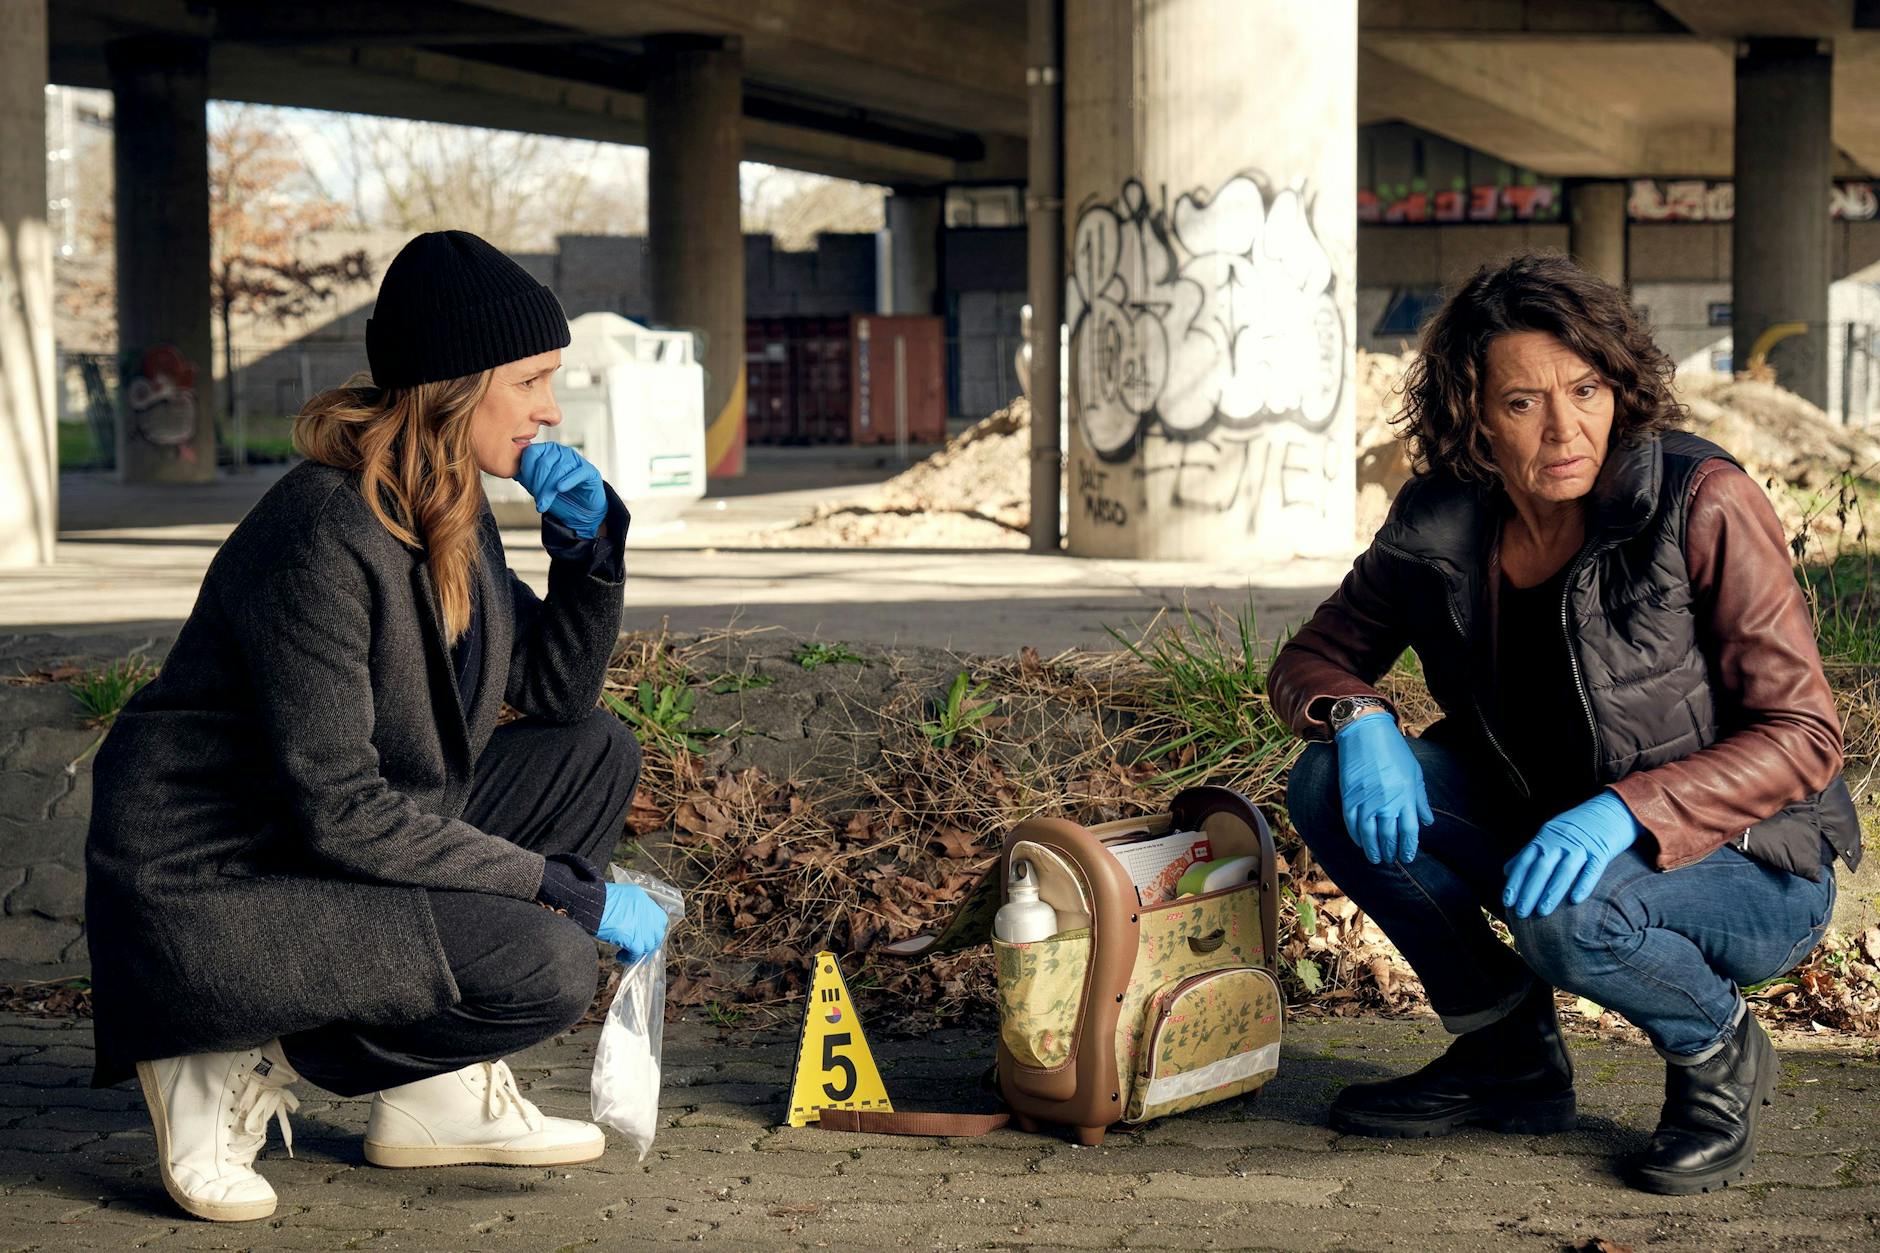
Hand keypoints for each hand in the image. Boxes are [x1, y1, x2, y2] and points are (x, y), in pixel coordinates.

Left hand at [517, 443, 606, 538]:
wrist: (580, 511)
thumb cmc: (558, 496)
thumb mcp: (537, 487)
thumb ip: (525, 478)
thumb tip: (512, 472)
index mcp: (546, 451)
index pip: (531, 452)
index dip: (527, 470)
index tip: (527, 486)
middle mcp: (561, 452)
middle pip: (544, 462)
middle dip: (538, 483)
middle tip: (537, 499)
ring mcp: (576, 460)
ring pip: (559, 470)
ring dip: (549, 489)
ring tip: (544, 503)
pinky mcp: (589, 471)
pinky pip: (577, 473)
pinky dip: (567, 481)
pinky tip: (560, 489)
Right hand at [599, 883, 668, 963]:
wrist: (591, 905)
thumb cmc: (598, 900)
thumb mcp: (620, 896)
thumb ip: (630, 906)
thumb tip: (631, 920)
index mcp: (642, 899)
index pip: (659, 918)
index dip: (653, 929)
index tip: (645, 934)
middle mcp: (647, 912)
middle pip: (657, 933)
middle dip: (648, 942)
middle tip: (638, 946)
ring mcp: (642, 926)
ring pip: (649, 945)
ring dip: (638, 951)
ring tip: (627, 952)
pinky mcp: (635, 939)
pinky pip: (637, 953)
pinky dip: (630, 958)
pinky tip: (620, 956)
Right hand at [1335, 711, 1432, 864]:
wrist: (1366, 734)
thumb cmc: (1394, 751)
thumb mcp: (1414, 773)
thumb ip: (1420, 800)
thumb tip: (1427, 821)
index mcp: (1406, 796)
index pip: (1409, 832)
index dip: (1408, 847)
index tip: (1407, 856)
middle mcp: (1387, 802)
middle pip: (1389, 836)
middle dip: (1390, 851)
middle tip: (1390, 859)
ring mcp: (1367, 801)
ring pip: (1369, 835)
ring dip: (1372, 850)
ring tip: (1375, 858)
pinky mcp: (1349, 797)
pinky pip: (1352, 824)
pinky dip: (1356, 836)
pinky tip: (1360, 842)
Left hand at [1502, 791, 1641, 918]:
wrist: (1612, 808)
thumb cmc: (1577, 826)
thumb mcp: (1550, 834)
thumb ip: (1529, 852)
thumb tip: (1507, 871)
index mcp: (1545, 836)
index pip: (1526, 861)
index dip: (1516, 881)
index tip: (1507, 901)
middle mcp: (1560, 840)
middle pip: (1541, 867)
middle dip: (1529, 891)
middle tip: (1521, 913)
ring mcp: (1581, 845)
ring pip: (1564, 870)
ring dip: (1552, 891)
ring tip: (1542, 911)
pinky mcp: (1602, 850)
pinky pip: (1593, 869)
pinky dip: (1584, 884)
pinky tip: (1575, 900)